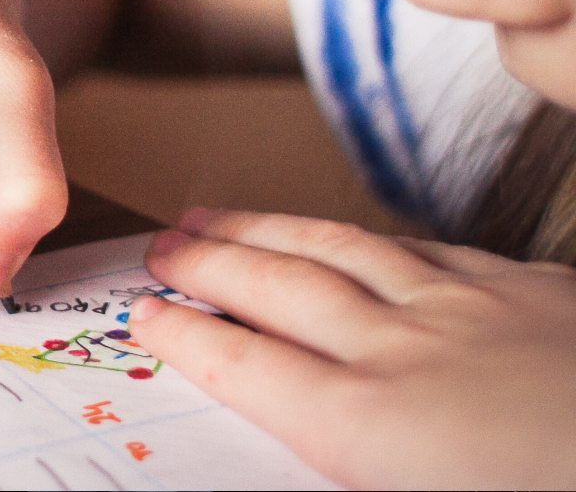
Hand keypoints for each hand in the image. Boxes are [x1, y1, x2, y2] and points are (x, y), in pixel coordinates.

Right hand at [130, 208, 575, 489]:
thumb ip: (353, 475)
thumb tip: (311, 454)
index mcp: (376, 428)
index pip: (248, 366)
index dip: (187, 336)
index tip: (143, 314)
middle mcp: (408, 352)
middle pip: (279, 289)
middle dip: (208, 263)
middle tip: (159, 244)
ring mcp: (477, 311)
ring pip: (345, 249)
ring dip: (270, 229)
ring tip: (219, 213)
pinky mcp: (542, 294)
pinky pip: (433, 249)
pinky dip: (375, 239)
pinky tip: (366, 237)